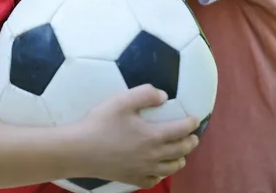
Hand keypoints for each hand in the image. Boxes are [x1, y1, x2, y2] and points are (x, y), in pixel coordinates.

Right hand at [80, 84, 198, 188]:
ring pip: (171, 168)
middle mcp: (153, 156)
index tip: (196, 119)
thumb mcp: (122, 100)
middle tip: (193, 137)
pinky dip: (162, 174)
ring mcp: (143, 170)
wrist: (80, 150)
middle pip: (180, 151)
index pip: (180, 130)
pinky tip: (159, 169)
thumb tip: (164, 96)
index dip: (191, 124)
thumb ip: (145, 94)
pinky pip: (154, 181)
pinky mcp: (132, 179)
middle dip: (190, 143)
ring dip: (180, 159)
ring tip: (181, 153)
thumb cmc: (101, 122)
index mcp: (153, 135)